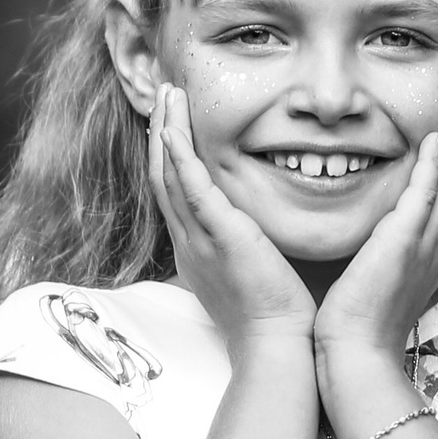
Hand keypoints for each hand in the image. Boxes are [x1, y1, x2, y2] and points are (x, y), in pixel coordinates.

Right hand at [150, 86, 314, 354]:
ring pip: (169, 175)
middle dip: (161, 132)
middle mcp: (189, 242)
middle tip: (165, 93)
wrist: (276, 345)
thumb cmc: (272, 317)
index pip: (174, 193)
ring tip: (168, 93)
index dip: (169, 154)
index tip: (171, 123)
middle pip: (163, 177)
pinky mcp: (220, 237)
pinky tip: (171, 130)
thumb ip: (245, 248)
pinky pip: (190, 190)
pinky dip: (178, 157)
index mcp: (196, 250)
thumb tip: (256, 233)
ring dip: (166, 130)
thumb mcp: (250, 275)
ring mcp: (199, 239)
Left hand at [312, 108, 437, 383]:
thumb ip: (384, 271)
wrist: (358, 356)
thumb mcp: (379, 295)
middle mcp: (434, 255)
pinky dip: (434, 165)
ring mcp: (424, 248)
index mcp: (428, 266)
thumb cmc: (360, 334)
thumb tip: (375, 259)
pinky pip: (426, 194)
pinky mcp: (404, 242)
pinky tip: (435, 140)